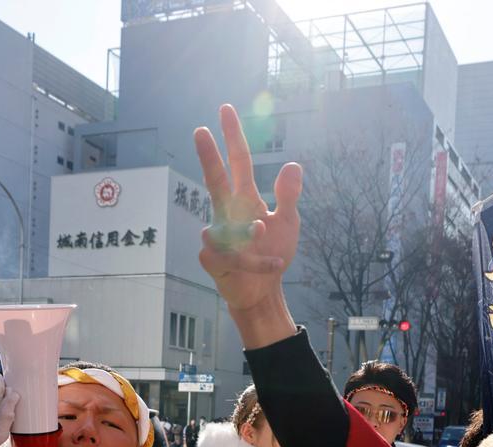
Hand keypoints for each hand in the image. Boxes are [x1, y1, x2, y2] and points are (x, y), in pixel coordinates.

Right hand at [194, 104, 301, 346]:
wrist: (262, 291)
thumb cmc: (272, 252)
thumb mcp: (288, 223)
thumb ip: (288, 196)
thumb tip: (293, 164)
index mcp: (245, 199)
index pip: (239, 162)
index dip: (233, 137)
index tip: (225, 110)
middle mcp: (228, 213)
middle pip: (215, 179)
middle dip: (208, 156)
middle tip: (200, 130)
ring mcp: (217, 236)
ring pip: (228, 226)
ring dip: (251, 231)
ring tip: (264, 233)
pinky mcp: (213, 259)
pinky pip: (234, 255)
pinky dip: (259, 261)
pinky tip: (272, 265)